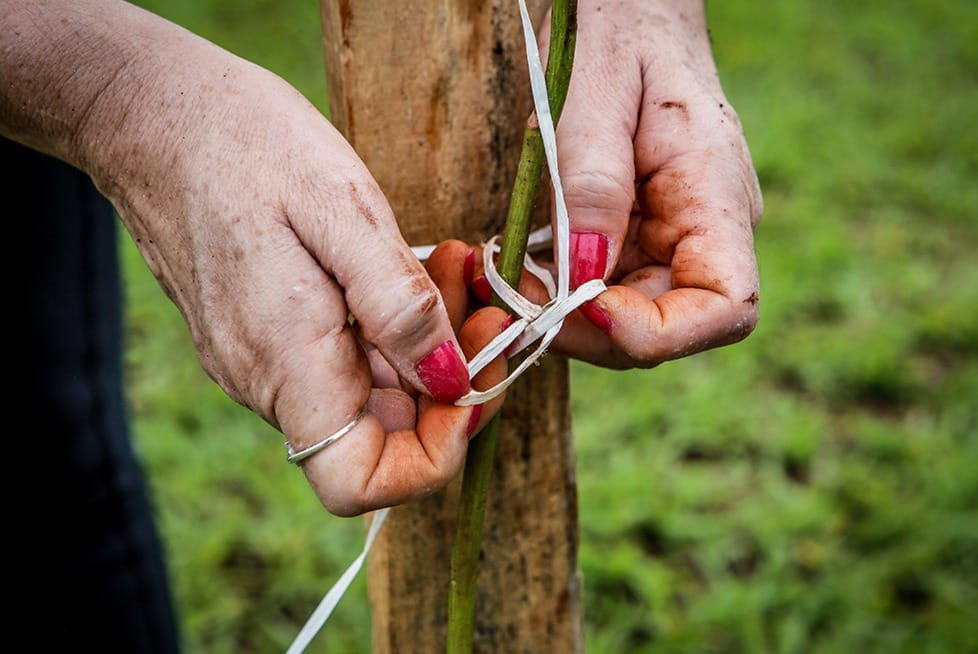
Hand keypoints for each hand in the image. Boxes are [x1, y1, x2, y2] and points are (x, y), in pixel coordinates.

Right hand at [2, 0, 507, 515]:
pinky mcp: (270, 332)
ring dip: (430, 343)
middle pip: (384, 436)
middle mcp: (269, 380)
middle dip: (454, 379)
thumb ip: (397, 306)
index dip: (434, 457)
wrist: (150, 111)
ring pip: (374, 391)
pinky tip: (412, 265)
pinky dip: (395, 324)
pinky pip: (349, 355)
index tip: (477, 380)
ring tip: (451, 262)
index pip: (359, 483)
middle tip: (484, 299)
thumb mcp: (339, 207)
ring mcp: (266, 359)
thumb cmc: (241, 143)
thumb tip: (450, 382)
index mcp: (286, 362)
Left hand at [499, 0, 761, 368]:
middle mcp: (703, 232)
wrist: (629, 8)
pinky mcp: (634, 239)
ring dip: (562, 314)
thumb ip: (592, 186)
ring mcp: (669, 240)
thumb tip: (583, 277)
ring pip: (623, 318)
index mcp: (717, 195)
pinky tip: (516, 266)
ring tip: (506, 279)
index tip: (585, 307)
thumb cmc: (621, 32)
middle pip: (664, 326)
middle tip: (515, 301)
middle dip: (587, 329)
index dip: (659, 334)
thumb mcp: (597, 93)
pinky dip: (555, 291)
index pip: (727, 307)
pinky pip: (600, 287)